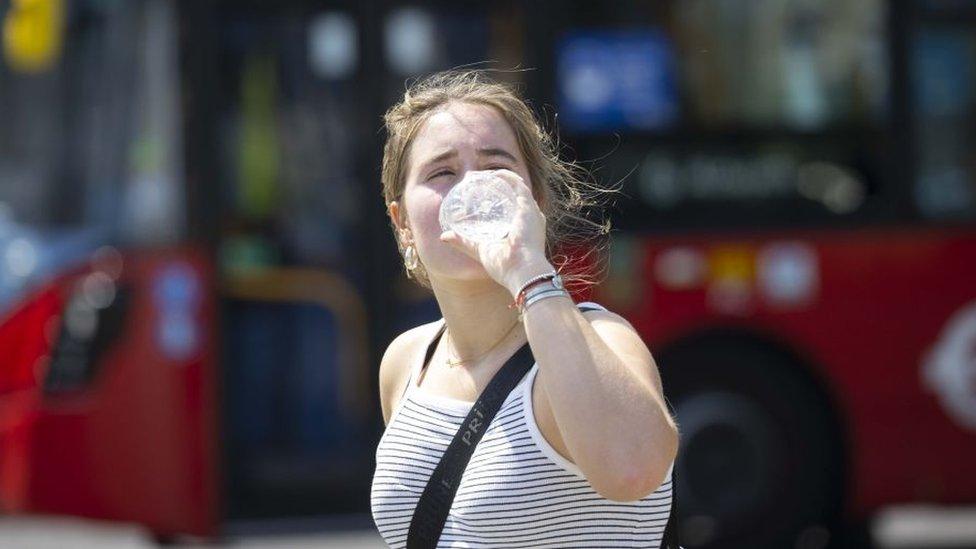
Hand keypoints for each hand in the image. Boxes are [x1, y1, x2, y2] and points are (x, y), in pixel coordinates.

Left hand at [439, 169, 554, 295]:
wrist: (521, 272)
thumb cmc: (505, 267)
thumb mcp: (480, 250)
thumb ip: (464, 242)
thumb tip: (443, 236)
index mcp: (524, 230)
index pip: (512, 208)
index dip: (498, 199)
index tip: (480, 193)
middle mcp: (531, 219)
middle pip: (515, 196)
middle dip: (499, 187)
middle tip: (480, 182)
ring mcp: (531, 212)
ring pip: (517, 186)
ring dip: (501, 178)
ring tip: (485, 175)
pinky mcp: (528, 207)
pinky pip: (518, 184)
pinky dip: (506, 176)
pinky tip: (492, 174)